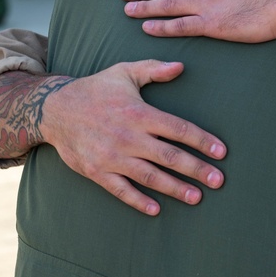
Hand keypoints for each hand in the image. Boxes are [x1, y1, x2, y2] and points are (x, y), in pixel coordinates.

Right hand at [41, 60, 226, 214]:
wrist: (54, 109)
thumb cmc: (96, 89)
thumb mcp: (124, 72)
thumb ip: (154, 69)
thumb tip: (181, 67)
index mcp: (140, 113)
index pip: (178, 129)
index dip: (202, 141)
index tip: (221, 152)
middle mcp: (128, 137)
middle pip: (170, 156)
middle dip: (197, 169)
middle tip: (218, 181)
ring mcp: (112, 156)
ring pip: (150, 177)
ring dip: (175, 188)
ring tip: (196, 197)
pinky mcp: (97, 171)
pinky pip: (121, 190)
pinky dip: (138, 201)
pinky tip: (156, 209)